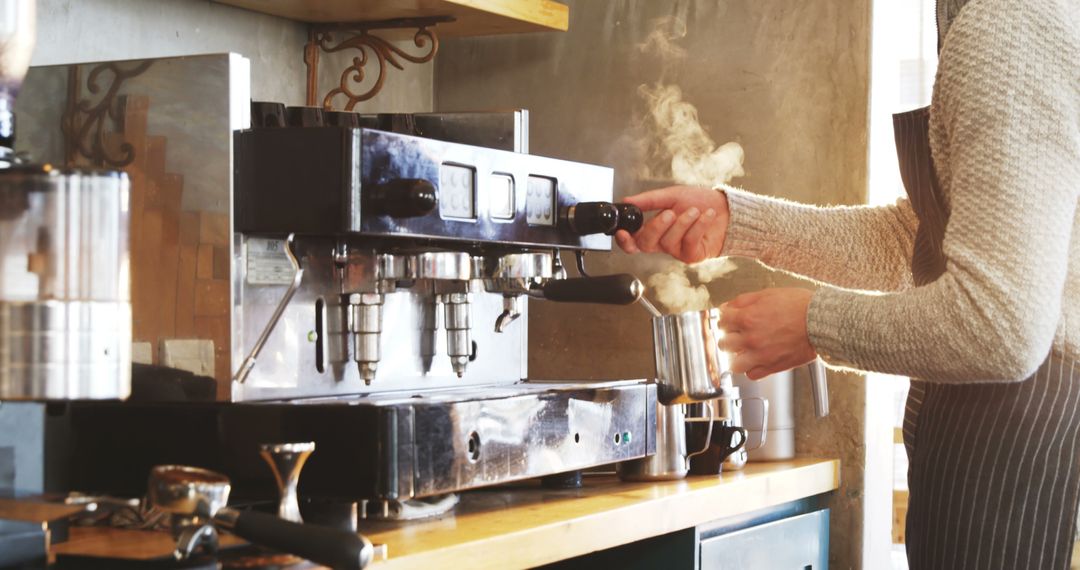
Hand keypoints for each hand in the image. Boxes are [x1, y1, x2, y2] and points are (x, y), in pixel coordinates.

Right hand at [614, 185, 729, 262]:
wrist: (727, 209)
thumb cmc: (701, 202)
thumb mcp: (672, 195)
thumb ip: (648, 200)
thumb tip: (627, 201)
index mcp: (654, 229)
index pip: (632, 240)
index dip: (624, 240)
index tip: (622, 232)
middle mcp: (663, 242)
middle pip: (646, 244)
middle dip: (656, 227)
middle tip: (669, 213)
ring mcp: (677, 250)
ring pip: (669, 241)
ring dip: (683, 222)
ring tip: (695, 211)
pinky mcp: (692, 255)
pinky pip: (688, 242)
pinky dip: (698, 226)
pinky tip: (706, 216)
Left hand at [718, 288, 816, 379]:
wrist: (820, 322)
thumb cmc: (799, 306)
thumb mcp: (767, 294)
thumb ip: (742, 301)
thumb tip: (727, 307)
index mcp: (747, 318)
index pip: (720, 322)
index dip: (725, 320)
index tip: (729, 321)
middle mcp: (750, 338)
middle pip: (723, 344)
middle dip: (729, 337)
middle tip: (736, 334)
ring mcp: (760, 355)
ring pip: (733, 364)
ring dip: (737, 357)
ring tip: (744, 350)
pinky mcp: (772, 367)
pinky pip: (751, 375)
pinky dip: (752, 369)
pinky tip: (757, 360)